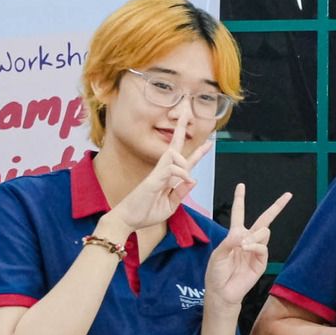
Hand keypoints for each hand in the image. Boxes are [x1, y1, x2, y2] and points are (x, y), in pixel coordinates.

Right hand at [108, 118, 213, 233]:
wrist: (127, 220)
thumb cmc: (145, 213)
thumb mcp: (170, 205)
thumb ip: (181, 193)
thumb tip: (194, 180)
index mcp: (168, 178)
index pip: (184, 161)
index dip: (197, 153)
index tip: (209, 143)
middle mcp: (163, 172)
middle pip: (175, 147)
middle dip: (181, 130)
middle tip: (187, 113)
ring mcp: (157, 174)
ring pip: (174, 153)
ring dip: (187, 158)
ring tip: (190, 169)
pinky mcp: (153, 180)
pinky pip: (171, 168)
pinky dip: (182, 172)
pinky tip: (187, 180)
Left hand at [204, 184, 292, 306]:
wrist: (222, 292)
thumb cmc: (216, 273)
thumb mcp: (218, 254)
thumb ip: (229, 242)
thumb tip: (242, 232)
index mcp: (235, 236)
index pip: (239, 214)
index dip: (240, 199)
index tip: (241, 186)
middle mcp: (248, 240)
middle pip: (264, 219)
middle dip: (277, 207)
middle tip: (288, 195)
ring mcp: (256, 250)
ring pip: (263, 232)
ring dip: (254, 236)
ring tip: (243, 246)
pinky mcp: (261, 261)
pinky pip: (263, 247)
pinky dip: (255, 246)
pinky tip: (247, 249)